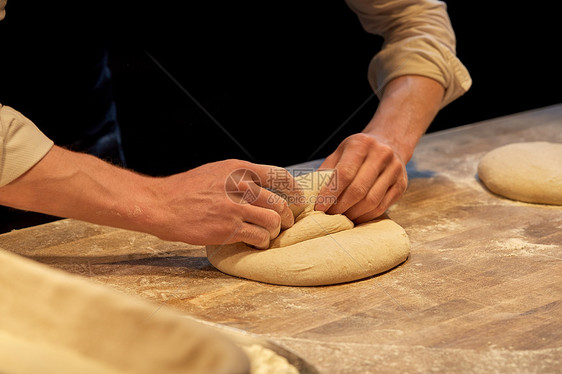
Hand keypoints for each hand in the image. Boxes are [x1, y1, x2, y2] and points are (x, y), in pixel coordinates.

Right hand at [149, 159, 301, 247]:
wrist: (162, 205)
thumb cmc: (186, 190)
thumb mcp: (215, 172)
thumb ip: (239, 177)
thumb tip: (262, 187)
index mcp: (238, 169)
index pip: (279, 175)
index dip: (294, 189)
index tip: (298, 199)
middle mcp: (240, 186)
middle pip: (280, 202)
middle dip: (287, 216)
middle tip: (284, 224)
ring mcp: (235, 208)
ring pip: (273, 221)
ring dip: (275, 231)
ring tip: (268, 234)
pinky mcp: (229, 229)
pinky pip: (259, 237)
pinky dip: (262, 242)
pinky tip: (256, 243)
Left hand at [315, 133, 407, 222]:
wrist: (389, 143)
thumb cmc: (358, 151)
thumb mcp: (340, 152)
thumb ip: (327, 171)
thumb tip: (311, 196)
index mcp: (361, 144)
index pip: (344, 174)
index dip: (330, 194)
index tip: (319, 207)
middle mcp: (381, 155)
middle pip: (358, 190)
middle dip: (340, 207)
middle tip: (328, 216)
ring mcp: (395, 170)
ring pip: (371, 201)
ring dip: (353, 214)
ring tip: (341, 218)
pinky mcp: (402, 185)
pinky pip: (382, 206)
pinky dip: (366, 216)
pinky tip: (355, 217)